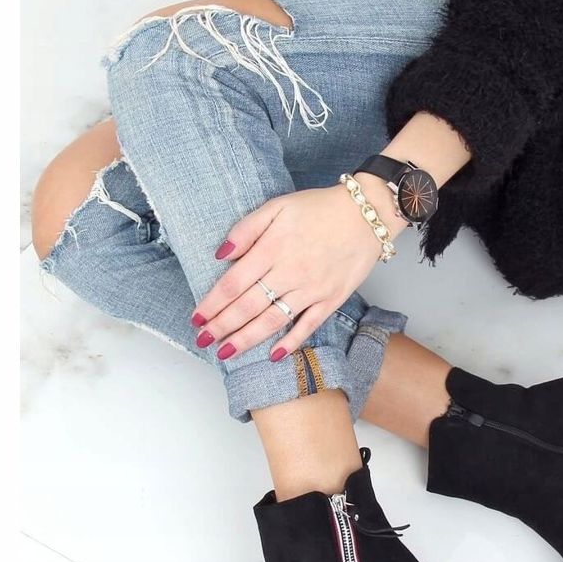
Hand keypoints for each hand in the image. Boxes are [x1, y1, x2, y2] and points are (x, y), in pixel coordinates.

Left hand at [191, 180, 404, 360]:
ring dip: (246, 339)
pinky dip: (290, 342)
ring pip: (272, 320)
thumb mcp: (277, 206)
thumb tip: (220, 255)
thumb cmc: (320, 208)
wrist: (366, 214)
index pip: (232, 284)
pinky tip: (273, 355)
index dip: (211, 304)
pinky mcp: (331, 299)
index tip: (196, 318)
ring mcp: (311, 289)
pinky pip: (307, 326)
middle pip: (247, 307)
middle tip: (203, 340)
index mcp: (272, 249)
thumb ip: (246, 229)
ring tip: (227, 352)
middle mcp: (289, 272)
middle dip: (221, 327)